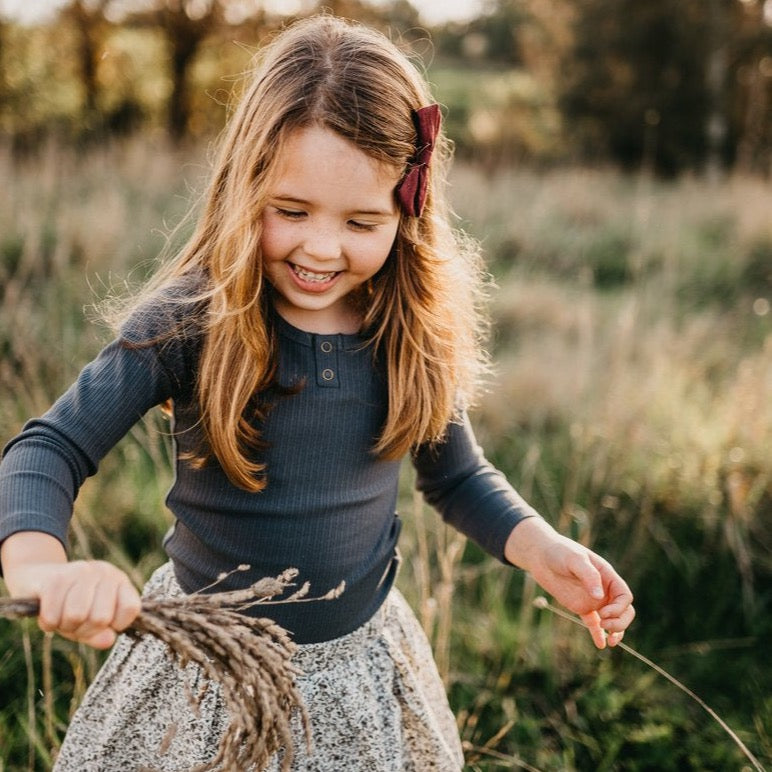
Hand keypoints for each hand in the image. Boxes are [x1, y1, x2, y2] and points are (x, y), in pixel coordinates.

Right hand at [2, 532, 140, 648]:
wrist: (33, 579)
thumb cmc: (67, 605)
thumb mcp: (88, 622)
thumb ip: (100, 634)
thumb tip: (109, 640)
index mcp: (119, 581)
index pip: (131, 608)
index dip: (114, 625)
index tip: (100, 623)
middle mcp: (104, 572)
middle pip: (101, 618)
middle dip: (82, 630)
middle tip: (73, 621)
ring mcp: (81, 571)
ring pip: (76, 616)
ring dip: (63, 626)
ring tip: (61, 616)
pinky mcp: (55, 577)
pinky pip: (52, 615)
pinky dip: (47, 623)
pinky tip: (46, 612)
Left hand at [505, 517, 634, 648]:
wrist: (541, 555)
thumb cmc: (559, 552)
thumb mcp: (575, 559)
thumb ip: (588, 575)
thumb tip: (600, 597)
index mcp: (607, 576)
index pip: (624, 596)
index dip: (619, 608)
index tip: (603, 612)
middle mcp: (603, 589)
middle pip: (623, 610)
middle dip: (620, 622)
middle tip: (605, 625)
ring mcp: (593, 599)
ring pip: (612, 619)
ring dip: (615, 631)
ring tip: (611, 642)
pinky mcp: (580, 606)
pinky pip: (593, 623)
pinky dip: (598, 634)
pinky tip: (601, 645)